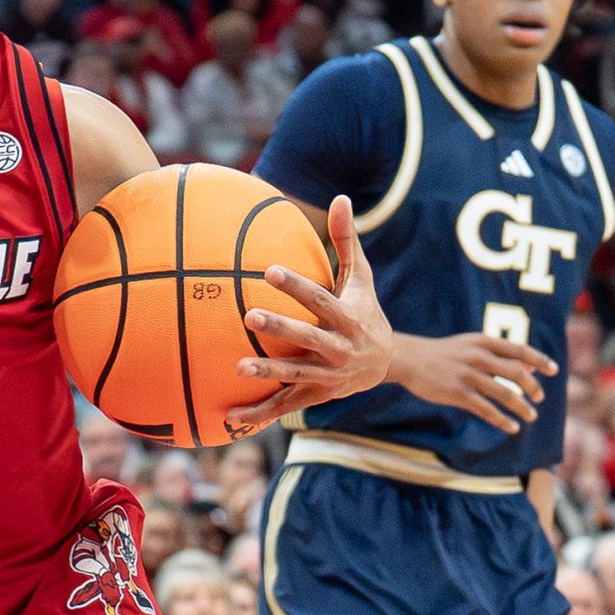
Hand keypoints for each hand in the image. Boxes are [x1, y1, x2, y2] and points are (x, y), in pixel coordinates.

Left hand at [225, 195, 393, 432]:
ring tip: (238, 366)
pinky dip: (259, 414)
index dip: (296, 286)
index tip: (269, 271)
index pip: (320, 300)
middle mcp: (339, 348)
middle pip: (308, 338)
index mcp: (348, 317)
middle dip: (280, 329)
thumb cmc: (364, 310)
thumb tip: (341, 197)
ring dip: (268, 373)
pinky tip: (229, 417)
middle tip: (249, 315)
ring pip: (295, 375)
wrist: (385, 363)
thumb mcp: (360, 277)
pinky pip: (284, 406)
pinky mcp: (315, 396)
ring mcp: (327, 376)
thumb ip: (347, 241)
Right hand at [388, 332, 559, 432]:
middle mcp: (478, 357)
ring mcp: (468, 375)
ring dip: (522, 407)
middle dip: (532, 387)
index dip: (539, 360)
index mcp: (483, 342)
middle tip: (539, 398)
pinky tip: (512, 427)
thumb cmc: (443, 353)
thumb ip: (497, 352)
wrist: (409, 359)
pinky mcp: (458, 393)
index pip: (519, 350)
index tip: (553, 370)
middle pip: (516, 372)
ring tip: (532, 416)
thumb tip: (528, 364)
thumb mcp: (470, 344)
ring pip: (504, 393)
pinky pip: (486, 409)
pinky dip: (502, 420)